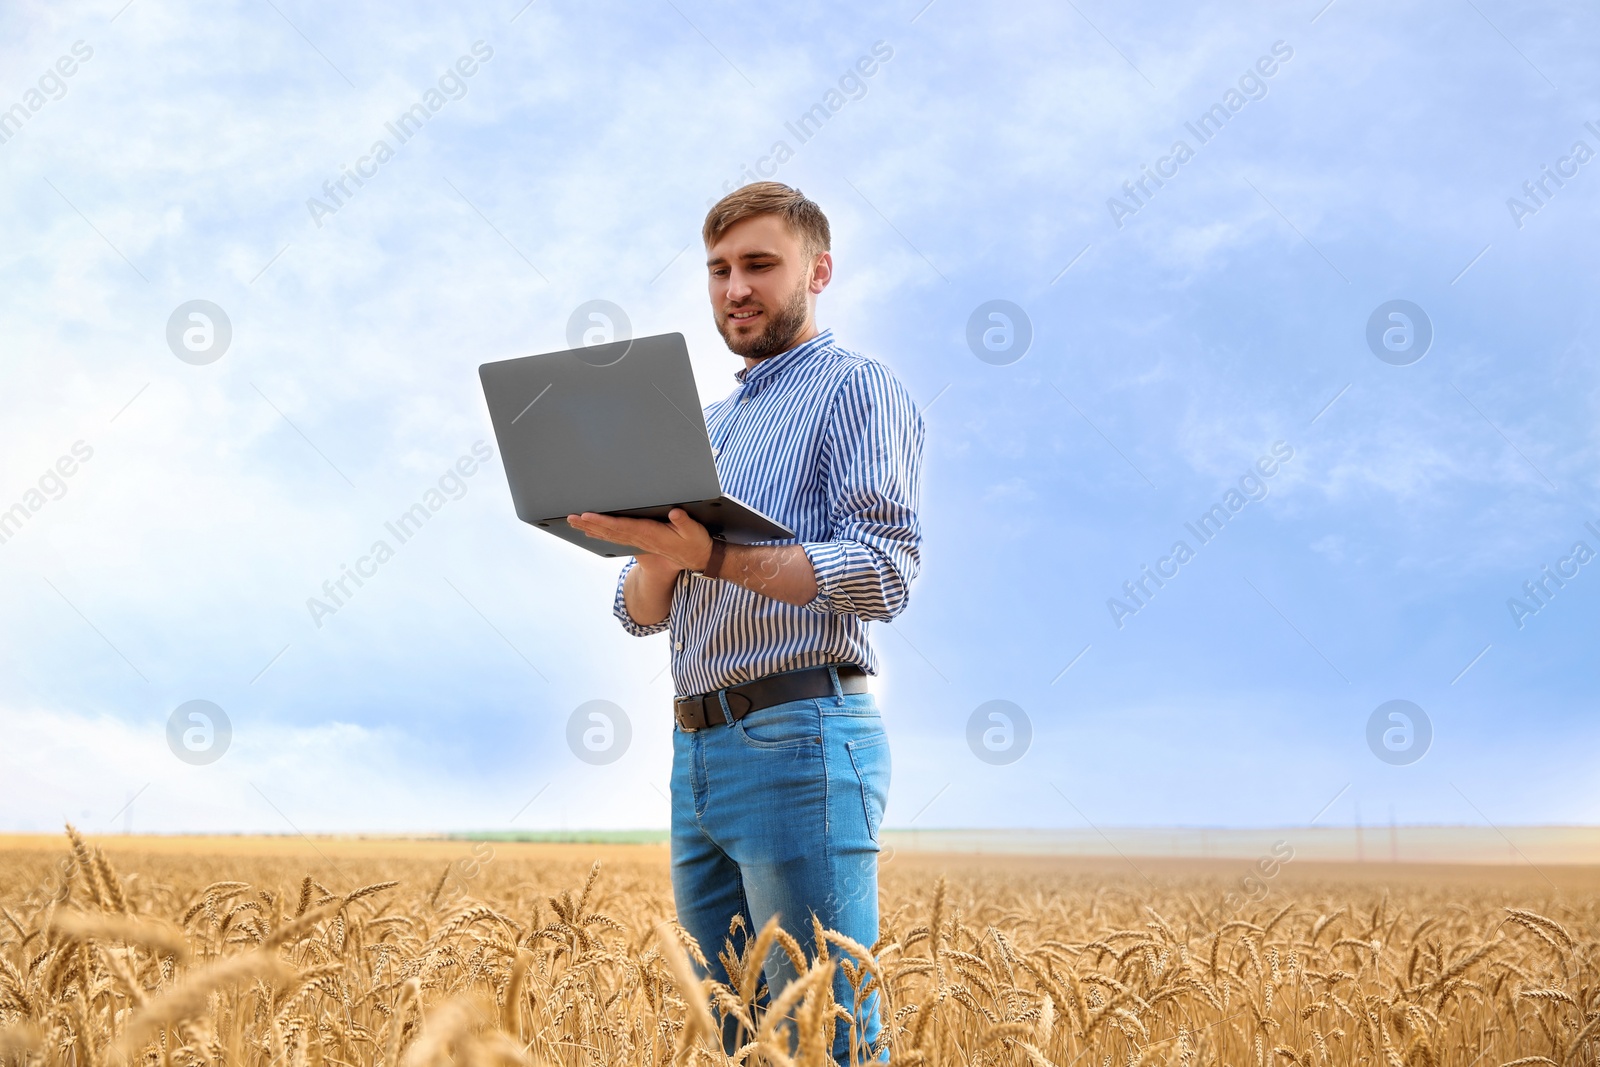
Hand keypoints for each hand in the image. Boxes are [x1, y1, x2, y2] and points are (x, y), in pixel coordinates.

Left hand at [566, 508, 712, 572]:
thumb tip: (675, 514)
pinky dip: (601, 533)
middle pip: (609, 531)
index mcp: (650, 534)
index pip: (622, 526)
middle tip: (571, 518)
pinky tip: (591, 531)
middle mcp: (640, 539)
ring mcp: (638, 541)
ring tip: (574, 522)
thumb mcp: (694, 531)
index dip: (604, 521)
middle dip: (589, 524)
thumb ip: (684, 522)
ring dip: (591, 528)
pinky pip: (615, 538)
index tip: (588, 516)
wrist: (697, 558)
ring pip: (610, 535)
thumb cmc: (694, 542)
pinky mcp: (640, 541)